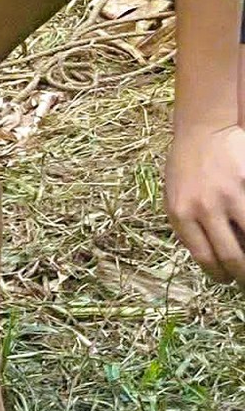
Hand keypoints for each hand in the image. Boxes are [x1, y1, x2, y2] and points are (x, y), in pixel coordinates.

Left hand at [164, 122, 244, 283]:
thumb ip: (187, 227)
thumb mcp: (173, 198)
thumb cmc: (186, 167)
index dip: (220, 275)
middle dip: (243, 275)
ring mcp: (229, 195)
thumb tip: (209, 260)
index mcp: (181, 214)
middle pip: (232, 256)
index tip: (228, 280)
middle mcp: (205, 207)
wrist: (202, 130)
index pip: (205, 258)